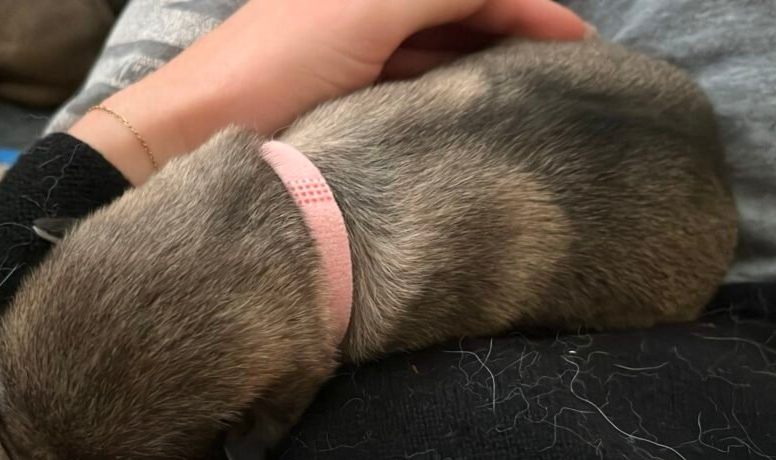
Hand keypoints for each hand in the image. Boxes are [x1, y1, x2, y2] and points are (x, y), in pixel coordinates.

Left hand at [70, 0, 590, 183]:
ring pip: (435, 53)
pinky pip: (407, 88)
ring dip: (482, 66)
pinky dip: (444, 94)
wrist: (194, 132)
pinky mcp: (339, 99)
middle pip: (455, 16)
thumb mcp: (368, 8)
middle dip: (511, 34)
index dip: (527, 7)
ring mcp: (349, 55)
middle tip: (564, 78)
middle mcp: (362, 10)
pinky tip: (472, 112)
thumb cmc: (279, 61)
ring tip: (532, 99)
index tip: (581, 46)